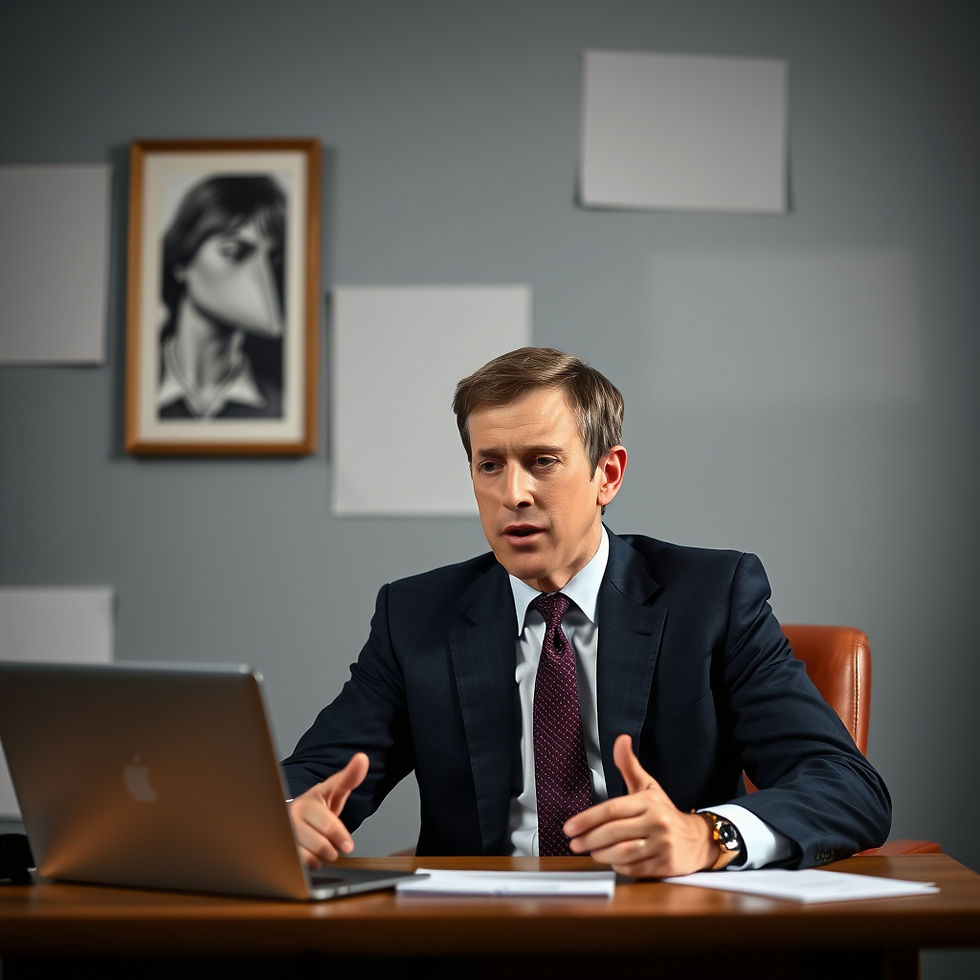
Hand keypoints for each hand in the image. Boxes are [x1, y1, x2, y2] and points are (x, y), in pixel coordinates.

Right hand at [287, 752, 368, 868]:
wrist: (295, 815)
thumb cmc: (318, 804)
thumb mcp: (334, 789)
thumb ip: (350, 777)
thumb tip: (362, 758)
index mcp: (306, 803)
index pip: (329, 825)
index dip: (341, 837)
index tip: (348, 845)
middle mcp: (291, 819)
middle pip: (321, 846)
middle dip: (333, 848)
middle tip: (335, 845)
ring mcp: (283, 836)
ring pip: (310, 858)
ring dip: (322, 857)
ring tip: (322, 846)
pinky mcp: (279, 850)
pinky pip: (300, 867)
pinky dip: (310, 864)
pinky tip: (311, 853)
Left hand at [563, 734, 715, 877]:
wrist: (697, 839)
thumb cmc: (665, 812)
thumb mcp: (648, 786)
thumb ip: (629, 765)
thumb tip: (620, 740)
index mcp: (649, 801)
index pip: (612, 809)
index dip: (587, 819)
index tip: (570, 827)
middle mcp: (657, 822)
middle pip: (613, 832)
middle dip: (589, 839)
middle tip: (574, 842)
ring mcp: (662, 845)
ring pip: (622, 853)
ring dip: (600, 854)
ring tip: (590, 851)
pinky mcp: (665, 865)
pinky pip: (633, 868)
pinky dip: (617, 866)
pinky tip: (611, 860)